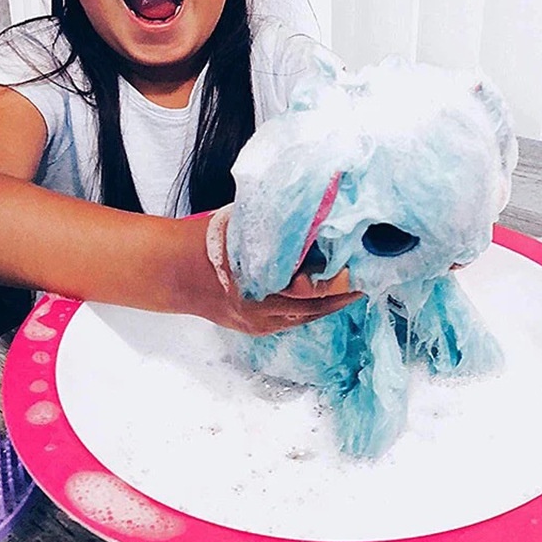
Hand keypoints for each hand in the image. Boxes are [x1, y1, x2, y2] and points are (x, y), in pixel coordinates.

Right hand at [196, 207, 360, 335]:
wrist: (176, 271)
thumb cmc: (209, 243)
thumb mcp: (244, 227)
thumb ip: (276, 227)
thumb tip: (310, 213)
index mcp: (259, 287)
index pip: (310, 291)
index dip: (336, 281)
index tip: (355, 267)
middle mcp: (261, 311)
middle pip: (313, 309)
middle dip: (341, 296)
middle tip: (365, 282)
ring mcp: (258, 324)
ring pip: (305, 318)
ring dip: (329, 305)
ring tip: (353, 290)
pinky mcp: (256, 328)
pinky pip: (293, 321)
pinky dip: (311, 309)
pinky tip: (326, 298)